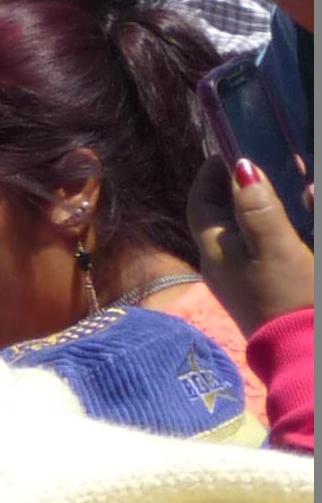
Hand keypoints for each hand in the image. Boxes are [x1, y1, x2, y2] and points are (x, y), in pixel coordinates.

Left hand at [191, 157, 315, 332]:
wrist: (300, 352)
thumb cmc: (286, 297)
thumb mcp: (274, 247)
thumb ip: (258, 208)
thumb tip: (241, 167)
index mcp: (213, 248)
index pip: (201, 200)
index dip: (213, 173)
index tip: (232, 150)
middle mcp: (218, 263)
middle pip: (219, 215)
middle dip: (237, 188)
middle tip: (261, 166)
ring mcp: (237, 280)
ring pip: (238, 233)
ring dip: (255, 209)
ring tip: (279, 190)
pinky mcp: (257, 293)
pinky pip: (255, 252)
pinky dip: (267, 232)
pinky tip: (288, 227)